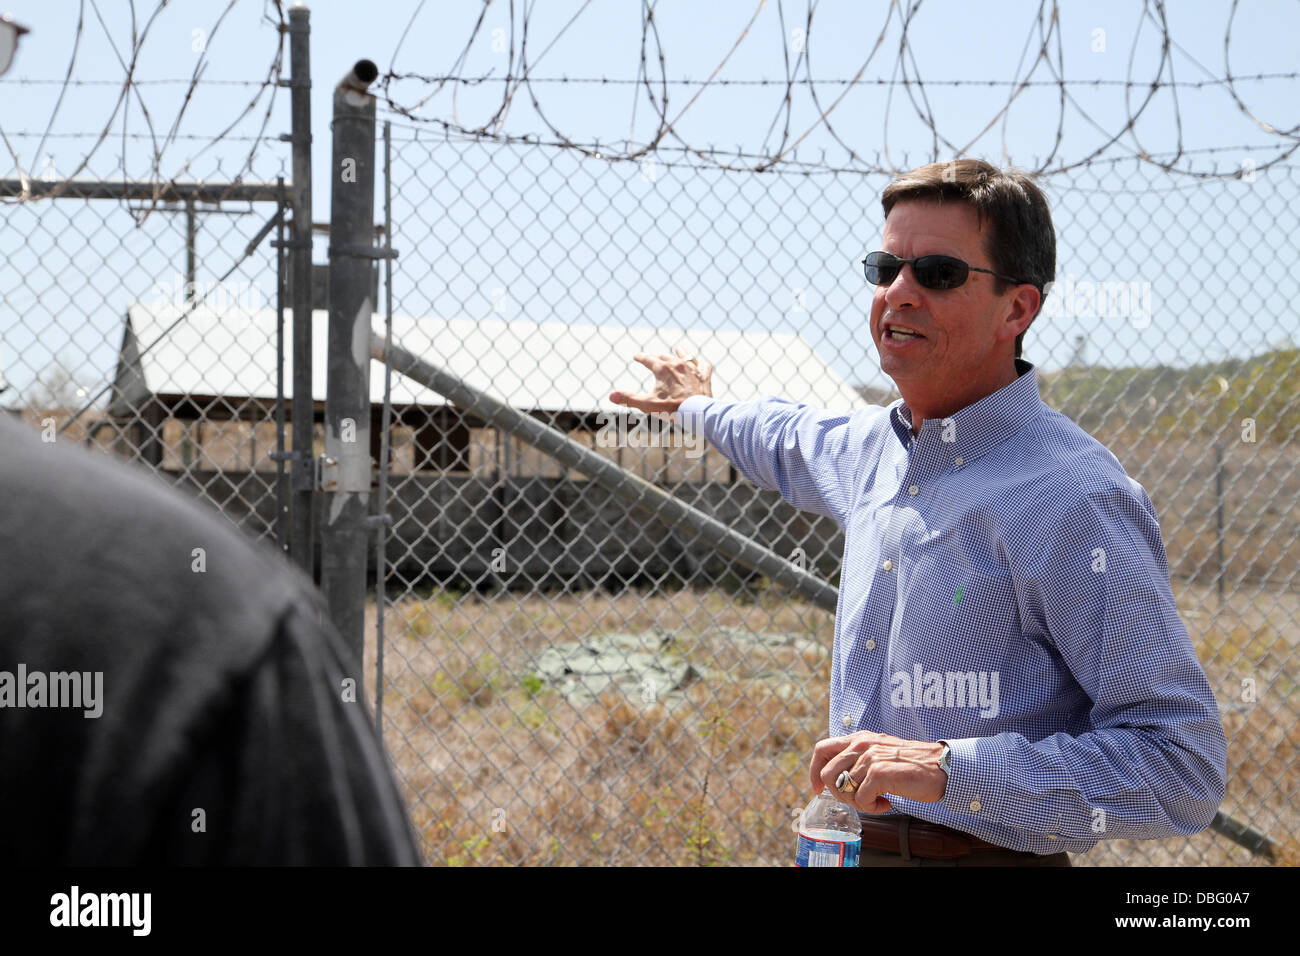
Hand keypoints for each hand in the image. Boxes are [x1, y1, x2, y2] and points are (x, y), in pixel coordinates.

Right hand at [609, 345, 712, 414]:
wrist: (697, 413)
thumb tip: (610, 396)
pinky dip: (700, 364)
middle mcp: (678, 364)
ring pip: (685, 355)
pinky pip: (704, 365)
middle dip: (657, 357)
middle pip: (664, 356)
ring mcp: (693, 368)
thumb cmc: (671, 409)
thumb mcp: (647, 405)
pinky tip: (700, 364)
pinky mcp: (705, 376)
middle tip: (653, 358)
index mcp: (662, 369)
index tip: (635, 356)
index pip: (648, 359)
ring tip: (677, 349)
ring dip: (680, 352)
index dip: (640, 358)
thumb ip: (629, 399)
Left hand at [809, 731, 947, 813]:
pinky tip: (887, 802)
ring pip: (844, 790)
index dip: (814, 771)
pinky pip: (861, 800)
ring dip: (859, 802)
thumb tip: (836, 779)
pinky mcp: (880, 773)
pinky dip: (872, 807)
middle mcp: (861, 744)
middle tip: (859, 798)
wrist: (942, 767)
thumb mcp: (879, 753)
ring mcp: (870, 757)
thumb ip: (859, 759)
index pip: (821, 749)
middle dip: (839, 794)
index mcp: (859, 738)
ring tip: (878, 800)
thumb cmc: (912, 764)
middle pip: (827, 774)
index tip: (818, 789)